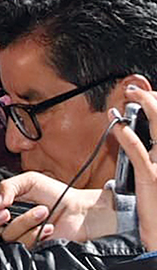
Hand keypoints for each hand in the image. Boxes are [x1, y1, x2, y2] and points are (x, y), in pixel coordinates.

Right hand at [0, 171, 113, 246]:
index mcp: (1, 207)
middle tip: (6, 212)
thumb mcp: (28, 180)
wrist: (80, 211)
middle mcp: (6, 223)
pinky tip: (47, 226)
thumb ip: (6, 187)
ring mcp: (18, 236)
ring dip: (25, 221)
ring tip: (42, 211)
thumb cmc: (56, 193)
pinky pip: (23, 243)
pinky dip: (36, 232)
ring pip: (6, 235)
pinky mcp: (31, 247)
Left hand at [114, 84, 156, 249]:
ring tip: (130, 94)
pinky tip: (116, 124)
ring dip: (146, 107)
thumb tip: (133, 138)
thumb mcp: (154, 180)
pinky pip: (139, 153)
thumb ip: (147, 160)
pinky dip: (127, 136)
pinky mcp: (152, 181)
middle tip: (135, 88)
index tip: (147, 95)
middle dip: (153, 100)